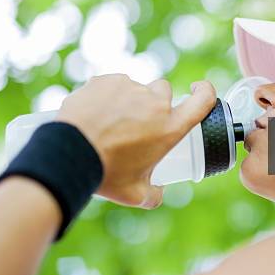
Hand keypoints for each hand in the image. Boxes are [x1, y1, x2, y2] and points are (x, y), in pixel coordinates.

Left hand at [55, 74, 215, 208]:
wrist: (68, 155)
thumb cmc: (104, 175)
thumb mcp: (134, 194)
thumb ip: (153, 194)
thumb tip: (158, 194)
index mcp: (169, 128)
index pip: (203, 100)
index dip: (205, 91)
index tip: (198, 89)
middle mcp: (154, 104)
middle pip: (163, 91)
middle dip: (154, 102)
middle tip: (136, 123)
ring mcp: (130, 88)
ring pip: (135, 87)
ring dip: (127, 100)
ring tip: (107, 123)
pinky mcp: (107, 80)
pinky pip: (112, 84)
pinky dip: (106, 95)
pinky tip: (93, 114)